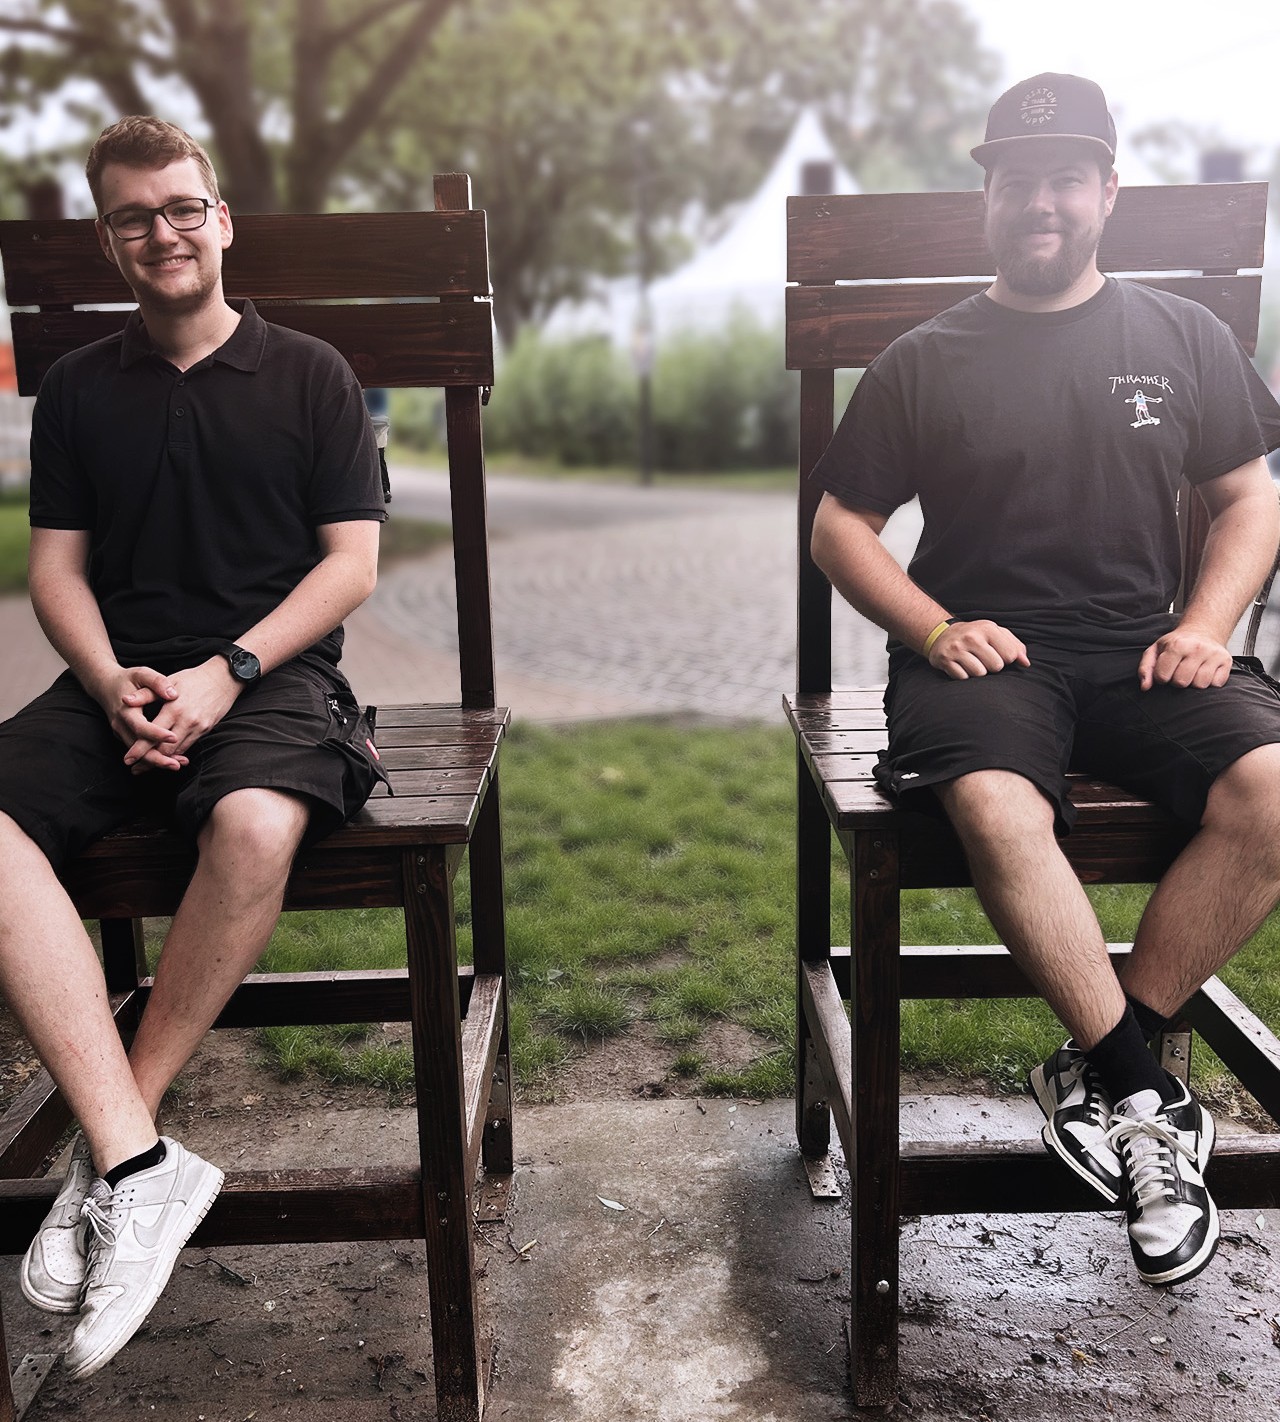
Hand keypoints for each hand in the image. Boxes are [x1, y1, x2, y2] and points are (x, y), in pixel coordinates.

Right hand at [88, 665, 184, 769]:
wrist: (104, 685)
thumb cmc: (127, 678)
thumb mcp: (142, 674)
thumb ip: (157, 681)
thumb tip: (173, 694)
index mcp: (126, 710)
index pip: (141, 727)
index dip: (157, 734)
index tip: (174, 737)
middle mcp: (121, 725)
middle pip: (138, 748)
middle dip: (157, 758)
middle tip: (177, 765)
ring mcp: (121, 733)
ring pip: (138, 753)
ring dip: (157, 761)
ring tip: (178, 764)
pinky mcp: (124, 736)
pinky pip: (138, 750)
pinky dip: (153, 756)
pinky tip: (171, 759)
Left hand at [122, 656, 243, 770]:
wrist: (223, 679)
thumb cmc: (193, 678)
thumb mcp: (169, 681)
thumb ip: (146, 694)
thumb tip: (125, 700)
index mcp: (174, 709)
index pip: (154, 735)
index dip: (139, 749)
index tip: (128, 759)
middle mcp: (187, 721)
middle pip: (165, 749)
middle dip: (149, 761)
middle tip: (135, 768)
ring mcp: (198, 727)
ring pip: (178, 752)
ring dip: (162, 760)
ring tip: (147, 766)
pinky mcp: (206, 730)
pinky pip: (188, 746)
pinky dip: (177, 754)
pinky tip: (167, 757)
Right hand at [927, 619, 1029, 679]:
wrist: (942, 634)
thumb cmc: (975, 635)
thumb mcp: (995, 633)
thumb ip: (1014, 646)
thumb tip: (1025, 663)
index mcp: (987, 629)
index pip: (1010, 655)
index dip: (1007, 659)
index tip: (998, 654)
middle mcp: (971, 637)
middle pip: (996, 666)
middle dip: (992, 666)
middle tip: (984, 659)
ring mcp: (956, 649)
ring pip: (979, 674)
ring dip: (978, 672)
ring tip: (972, 663)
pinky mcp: (945, 660)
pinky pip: (963, 678)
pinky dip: (964, 676)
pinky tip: (961, 666)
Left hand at [1138, 628, 1232, 690]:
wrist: (1202, 630)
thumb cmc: (1177, 643)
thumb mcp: (1156, 650)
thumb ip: (1146, 668)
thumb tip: (1145, 687)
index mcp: (1177, 645)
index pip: (1163, 677)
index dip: (1161, 678)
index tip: (1165, 672)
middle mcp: (1197, 649)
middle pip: (1181, 682)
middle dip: (1177, 681)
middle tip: (1179, 671)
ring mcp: (1213, 655)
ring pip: (1199, 685)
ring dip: (1193, 683)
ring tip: (1192, 671)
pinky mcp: (1226, 662)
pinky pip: (1215, 684)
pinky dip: (1209, 682)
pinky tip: (1204, 672)